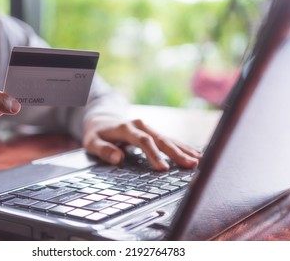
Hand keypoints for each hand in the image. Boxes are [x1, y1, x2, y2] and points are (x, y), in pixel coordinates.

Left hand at [83, 116, 200, 170]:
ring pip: (168, 138)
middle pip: (161, 139)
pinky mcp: (153, 132)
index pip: (143, 141)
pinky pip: (169, 139)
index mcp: (126, 127)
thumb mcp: (91, 142)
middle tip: (190, 165)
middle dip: (176, 153)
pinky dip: (182, 147)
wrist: (101, 120)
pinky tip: (195, 153)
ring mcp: (148, 128)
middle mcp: (140, 125)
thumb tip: (118, 159)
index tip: (164, 169)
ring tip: (198, 161)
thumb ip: (104, 150)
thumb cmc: (97, 134)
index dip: (154, 154)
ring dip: (183, 150)